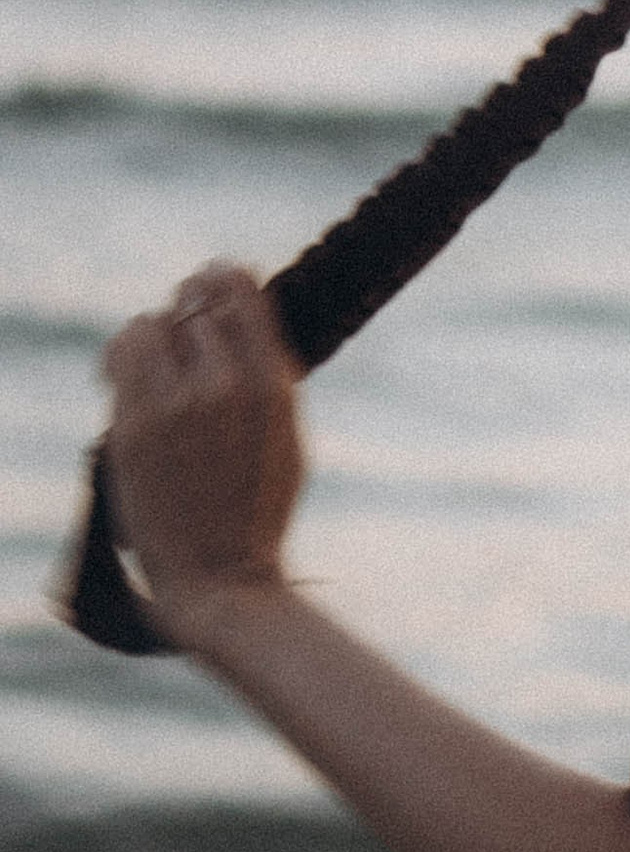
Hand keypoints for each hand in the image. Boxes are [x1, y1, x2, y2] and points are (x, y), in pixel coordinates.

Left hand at [101, 266, 304, 639]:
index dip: (220, 276)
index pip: (239, 291)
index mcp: (272, 387)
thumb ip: (265, 376)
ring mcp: (176, 406)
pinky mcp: (134, 426)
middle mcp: (225, 387)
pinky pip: (122, 356)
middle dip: (187, 312)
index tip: (212, 278)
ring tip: (157, 362)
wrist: (220, 574)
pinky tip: (128, 373)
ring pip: (151, 324)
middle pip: (194, 305)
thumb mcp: (286, 437)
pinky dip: (124, 356)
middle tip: (182, 330)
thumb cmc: (256, 510)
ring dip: (154, 336)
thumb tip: (232, 317)